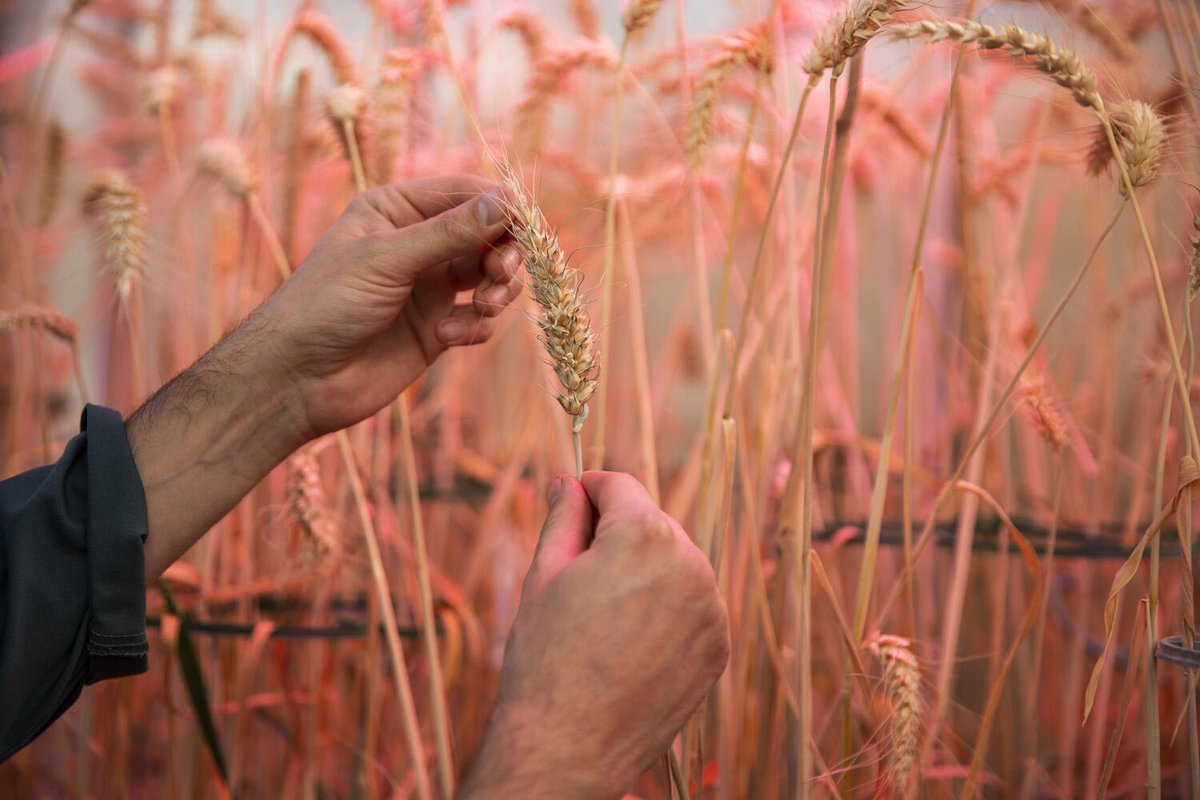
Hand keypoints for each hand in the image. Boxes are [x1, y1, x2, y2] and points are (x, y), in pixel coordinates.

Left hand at [131, 174, 521, 578]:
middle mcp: (418, 243)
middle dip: (503, 253)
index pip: (466, 193)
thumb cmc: (326, 304)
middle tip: (502, 274)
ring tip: (482, 308)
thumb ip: (449, 232)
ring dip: (497, 291)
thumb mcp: (388, 258)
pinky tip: (450, 336)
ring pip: (490, 276)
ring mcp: (429, 286)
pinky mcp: (438, 328)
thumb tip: (505, 200)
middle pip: (488, 234)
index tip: (525, 227)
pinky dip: (476, 325)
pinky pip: (479, 318)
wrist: (297, 379)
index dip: (500, 207)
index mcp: (397, 210)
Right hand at [458, 472, 729, 799]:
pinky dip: (665, 610)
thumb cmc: (545, 656)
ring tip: (601, 614)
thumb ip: (564, 517)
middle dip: (618, 534)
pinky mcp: (717, 647)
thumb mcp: (544, 573)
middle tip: (576, 572)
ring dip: (644, 571)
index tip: (571, 501)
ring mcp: (711, 608)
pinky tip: (628, 641)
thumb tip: (568, 482)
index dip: (589, 490)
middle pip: (651, 523)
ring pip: (674, 564)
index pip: (619, 486)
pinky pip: (691, 606)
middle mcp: (691, 563)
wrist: (568, 746)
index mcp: (645, 535)